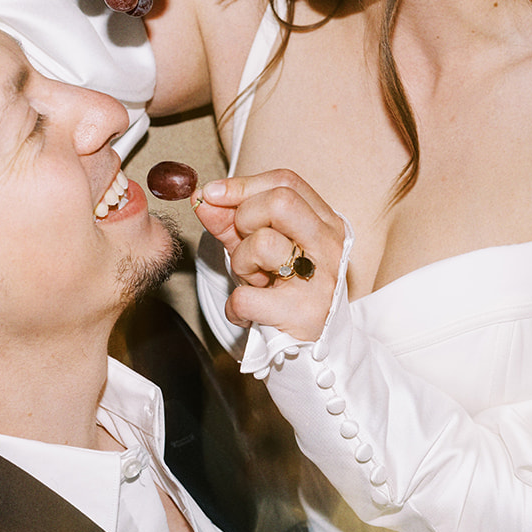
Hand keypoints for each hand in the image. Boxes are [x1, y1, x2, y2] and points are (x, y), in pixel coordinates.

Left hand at [194, 170, 344, 341]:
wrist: (311, 350)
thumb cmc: (284, 291)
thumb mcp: (259, 250)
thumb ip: (231, 221)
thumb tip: (201, 197)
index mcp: (326, 223)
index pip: (286, 182)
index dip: (242, 184)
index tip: (212, 193)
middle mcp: (330, 246)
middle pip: (281, 201)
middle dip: (246, 219)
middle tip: (245, 246)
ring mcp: (321, 279)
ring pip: (263, 244)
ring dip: (241, 264)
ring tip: (254, 282)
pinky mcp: (304, 313)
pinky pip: (246, 296)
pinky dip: (235, 307)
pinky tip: (249, 313)